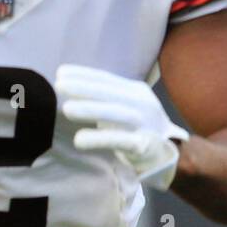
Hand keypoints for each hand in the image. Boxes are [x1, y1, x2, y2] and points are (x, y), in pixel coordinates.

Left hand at [55, 64, 188, 190]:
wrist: (167, 154)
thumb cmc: (137, 127)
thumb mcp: (124, 106)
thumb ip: (103, 96)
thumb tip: (68, 84)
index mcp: (136, 91)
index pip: (107, 79)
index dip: (84, 74)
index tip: (60, 72)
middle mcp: (142, 104)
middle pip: (111, 93)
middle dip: (84, 88)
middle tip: (59, 85)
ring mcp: (145, 125)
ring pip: (117, 114)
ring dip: (91, 110)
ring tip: (66, 109)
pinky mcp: (144, 146)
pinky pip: (121, 141)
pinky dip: (100, 139)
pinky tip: (79, 140)